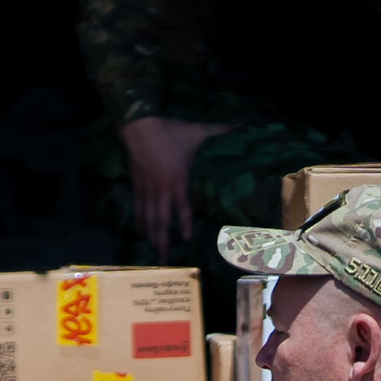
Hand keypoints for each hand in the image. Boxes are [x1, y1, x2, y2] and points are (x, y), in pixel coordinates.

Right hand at [118, 116, 236, 257]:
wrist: (139, 127)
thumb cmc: (170, 130)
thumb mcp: (197, 130)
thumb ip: (220, 130)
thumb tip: (243, 123)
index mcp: (178, 179)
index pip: (182, 206)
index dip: (184, 223)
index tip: (186, 238)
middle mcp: (161, 189)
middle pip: (161, 220)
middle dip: (162, 240)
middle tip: (164, 258)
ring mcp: (148, 189)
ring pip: (148, 217)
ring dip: (150, 235)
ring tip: (153, 251)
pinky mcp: (137, 186)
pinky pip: (138, 208)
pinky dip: (140, 221)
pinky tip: (140, 231)